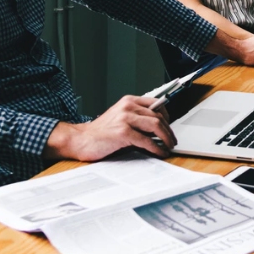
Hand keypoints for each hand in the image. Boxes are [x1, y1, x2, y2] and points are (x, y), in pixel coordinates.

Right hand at [45, 96, 176, 160]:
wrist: (81, 139)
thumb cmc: (101, 132)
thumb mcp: (120, 117)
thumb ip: (137, 118)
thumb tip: (159, 128)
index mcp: (129, 101)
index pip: (156, 103)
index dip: (167, 116)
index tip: (170, 126)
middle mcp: (128, 106)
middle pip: (158, 115)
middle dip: (169, 130)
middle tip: (172, 140)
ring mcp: (125, 118)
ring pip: (156, 125)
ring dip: (166, 138)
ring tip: (169, 146)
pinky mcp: (123, 132)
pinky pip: (147, 140)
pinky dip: (156, 148)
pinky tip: (160, 152)